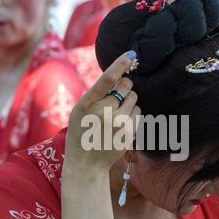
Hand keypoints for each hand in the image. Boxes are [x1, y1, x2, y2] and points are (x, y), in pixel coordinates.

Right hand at [64, 51, 140, 170]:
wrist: (86, 163)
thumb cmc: (81, 132)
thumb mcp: (80, 111)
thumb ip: (95, 94)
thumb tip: (118, 75)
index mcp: (88, 103)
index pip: (107, 78)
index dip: (120, 64)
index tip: (131, 55)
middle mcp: (104, 112)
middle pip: (126, 86)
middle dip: (124, 86)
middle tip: (116, 96)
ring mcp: (118, 124)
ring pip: (134, 98)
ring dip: (128, 101)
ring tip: (115, 114)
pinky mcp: (129, 133)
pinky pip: (139, 112)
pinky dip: (133, 114)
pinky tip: (121, 123)